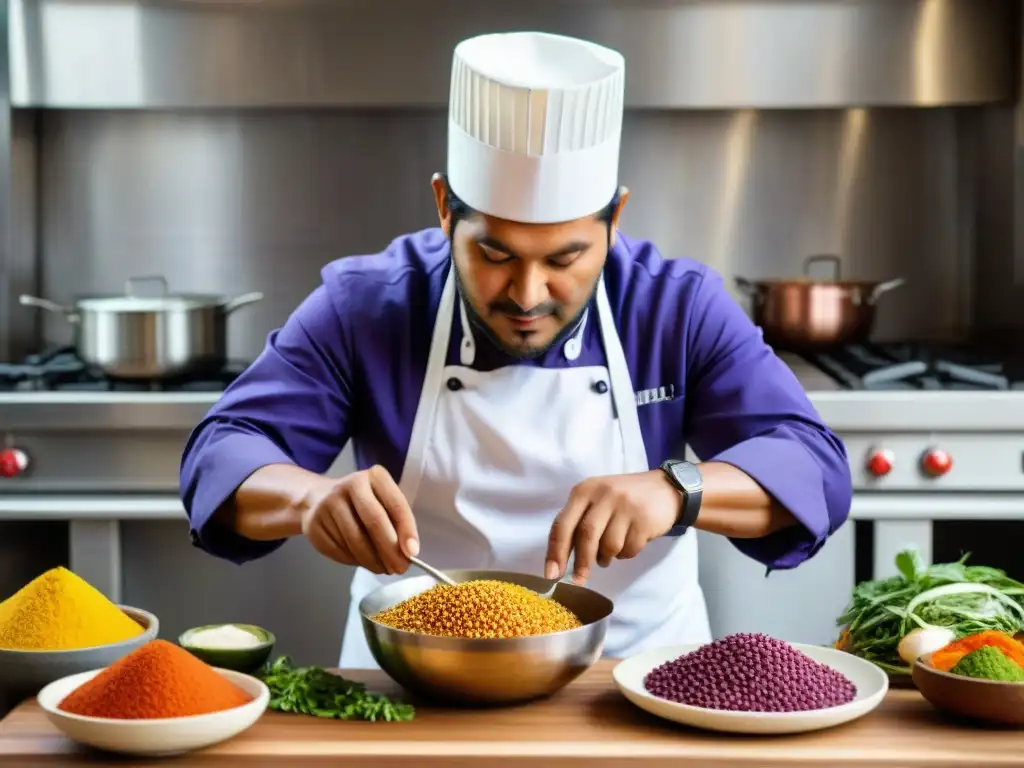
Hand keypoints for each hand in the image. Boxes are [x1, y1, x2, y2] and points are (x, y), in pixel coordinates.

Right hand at [300, 465, 418, 574]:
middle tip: (399, 569)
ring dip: (372, 560)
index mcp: (375, 476)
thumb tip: (407, 553)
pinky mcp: (314, 524)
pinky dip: (353, 561)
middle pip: (374, 521)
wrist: (318, 499)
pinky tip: (361, 562)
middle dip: (389, 550)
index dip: (407, 530)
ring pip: (355, 540)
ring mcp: (329, 503)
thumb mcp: (383, 502)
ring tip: (383, 569)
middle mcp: (351, 485)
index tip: (412, 553)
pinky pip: (338, 549)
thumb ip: (397, 522)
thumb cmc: (362, 503)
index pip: (396, 504)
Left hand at [545, 470, 679, 583]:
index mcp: (584, 491)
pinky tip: (630, 542)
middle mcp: (603, 495)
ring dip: (607, 557)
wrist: (664, 488)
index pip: (563, 524)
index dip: (555, 551)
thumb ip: (578, 523)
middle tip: (578, 580)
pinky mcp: (644, 519)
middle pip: (585, 535)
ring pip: (609, 545)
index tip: (551, 575)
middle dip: (581, 562)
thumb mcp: (596, 501)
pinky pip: (629, 549)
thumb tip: (558, 562)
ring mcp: (625, 506)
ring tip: (611, 550)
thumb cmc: (622, 499)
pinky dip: (626, 553)